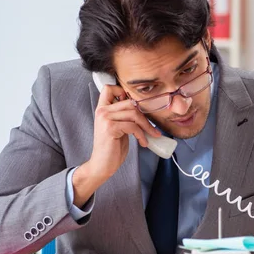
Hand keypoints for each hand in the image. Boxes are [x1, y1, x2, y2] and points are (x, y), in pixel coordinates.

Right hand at [72, 84, 160, 206]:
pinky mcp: (110, 128)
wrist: (102, 164)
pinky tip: (143, 142)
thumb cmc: (112, 147)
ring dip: (146, 126)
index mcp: (102, 109)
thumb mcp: (118, 127)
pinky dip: (142, 135)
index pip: (109, 88)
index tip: (134, 104)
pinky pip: (133, 126)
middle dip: (144, 116)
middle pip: (130, 102)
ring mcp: (105, 118)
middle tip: (152, 128)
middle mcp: (102, 111)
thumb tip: (141, 109)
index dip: (123, 91)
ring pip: (134, 113)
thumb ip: (123, 116)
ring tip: (151, 136)